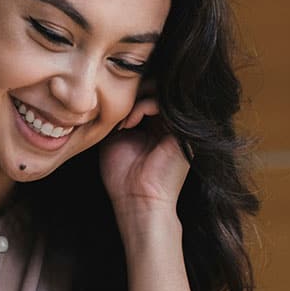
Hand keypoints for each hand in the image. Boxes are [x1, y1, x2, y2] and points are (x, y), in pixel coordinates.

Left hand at [98, 80, 188, 237]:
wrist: (137, 201)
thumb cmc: (123, 177)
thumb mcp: (115, 139)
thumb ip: (118, 117)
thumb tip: (111, 94)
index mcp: (156, 127)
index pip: (147, 95)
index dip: (128, 95)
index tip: (108, 108)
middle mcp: (169, 125)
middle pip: (155, 89)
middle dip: (132, 93)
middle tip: (115, 107)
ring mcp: (177, 127)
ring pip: (158, 93)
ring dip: (134, 101)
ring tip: (121, 120)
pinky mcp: (181, 131)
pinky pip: (162, 104)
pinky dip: (141, 108)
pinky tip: (128, 124)